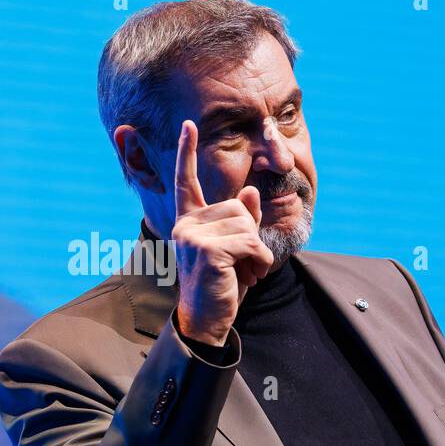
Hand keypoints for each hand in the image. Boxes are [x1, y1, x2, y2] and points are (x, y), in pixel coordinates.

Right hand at [171, 120, 273, 346]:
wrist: (207, 320)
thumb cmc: (222, 285)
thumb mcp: (236, 248)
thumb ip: (242, 220)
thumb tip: (249, 191)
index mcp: (188, 220)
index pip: (186, 181)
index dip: (187, 152)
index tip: (188, 125)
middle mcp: (186, 224)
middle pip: (238, 207)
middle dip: (251, 237)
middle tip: (242, 266)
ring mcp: (194, 236)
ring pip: (247, 225)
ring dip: (256, 252)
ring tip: (244, 273)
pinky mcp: (208, 250)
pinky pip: (250, 244)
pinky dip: (259, 262)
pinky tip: (248, 277)